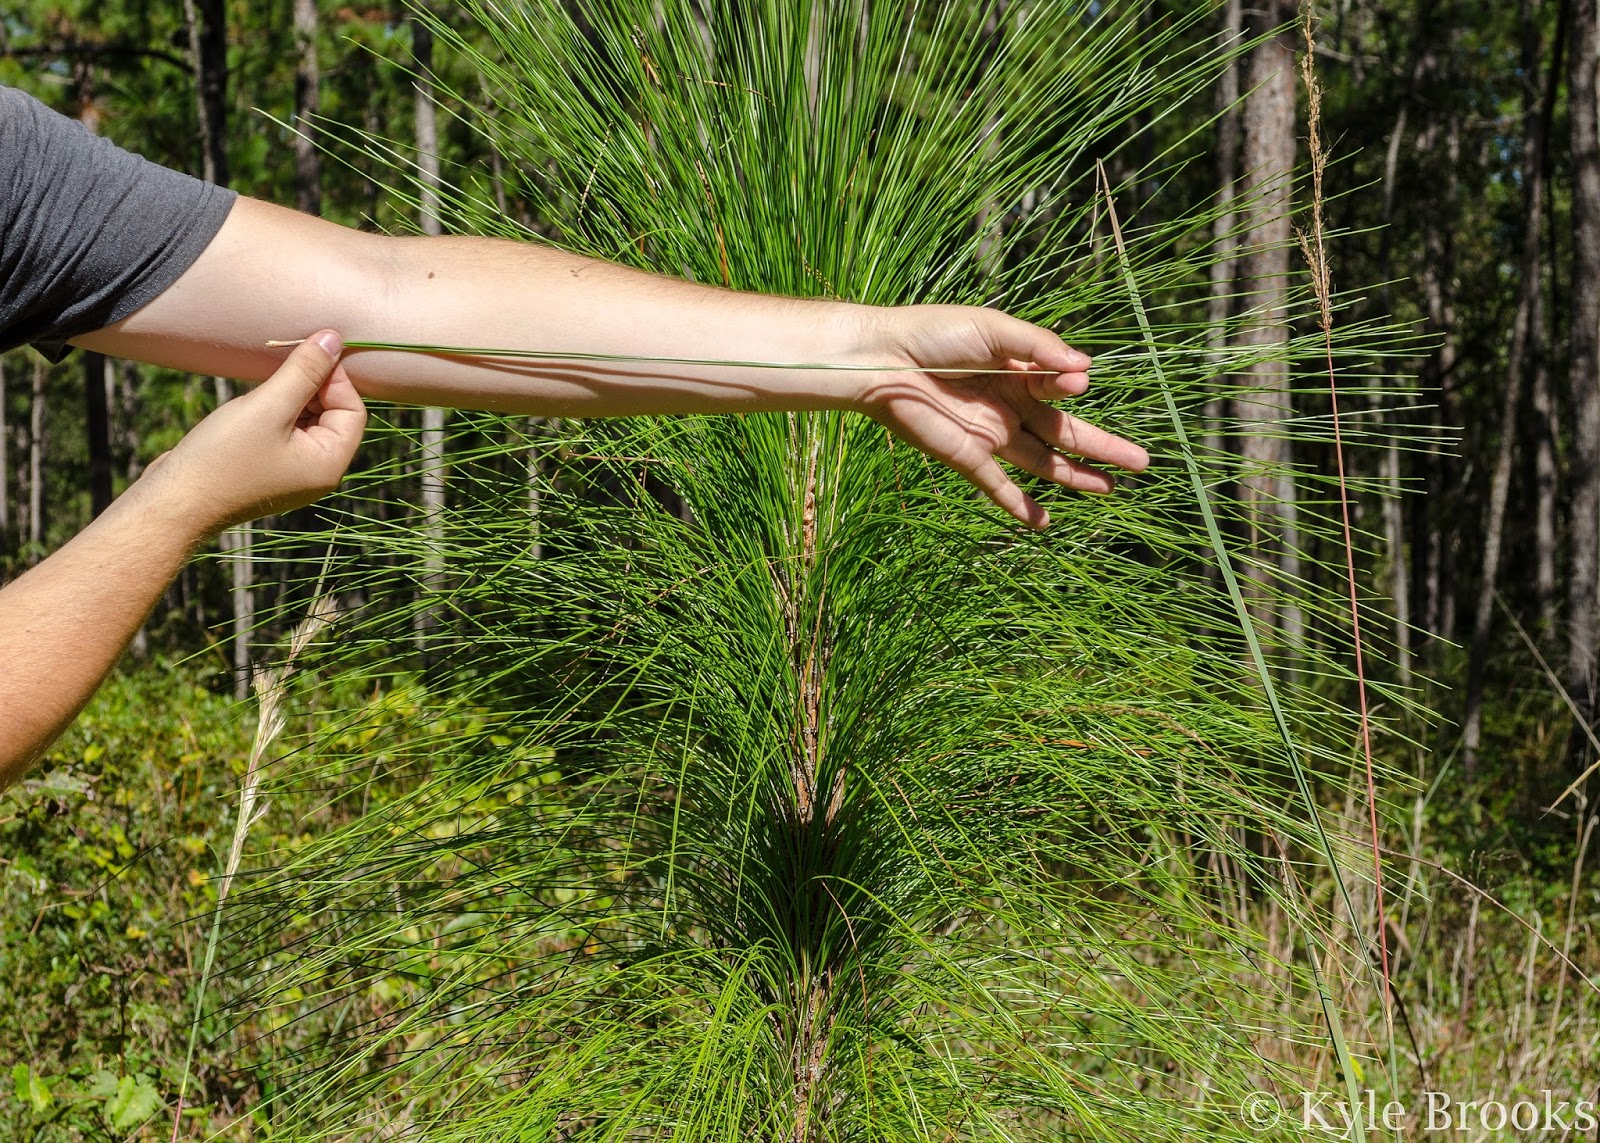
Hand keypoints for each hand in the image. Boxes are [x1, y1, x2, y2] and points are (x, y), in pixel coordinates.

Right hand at [139, 329, 366, 534]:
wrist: (172, 501)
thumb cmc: (222, 457)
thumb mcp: (268, 407)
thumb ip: (304, 372)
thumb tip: (334, 338)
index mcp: (328, 464)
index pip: (353, 411)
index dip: (336, 378)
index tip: (308, 352)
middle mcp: (317, 471)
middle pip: (333, 415)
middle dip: (314, 385)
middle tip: (284, 361)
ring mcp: (292, 472)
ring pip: (307, 420)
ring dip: (292, 395)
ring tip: (265, 382)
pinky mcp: (267, 468)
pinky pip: (285, 431)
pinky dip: (276, 410)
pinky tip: (253, 399)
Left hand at [846, 305, 1148, 528]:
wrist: (883, 359)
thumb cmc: (934, 333)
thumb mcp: (994, 329)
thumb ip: (1039, 348)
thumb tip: (1086, 370)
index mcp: (1017, 370)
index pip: (1059, 385)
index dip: (1071, 385)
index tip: (1077, 381)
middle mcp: (1008, 405)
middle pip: (1064, 432)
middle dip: (1102, 448)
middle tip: (1142, 463)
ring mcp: (990, 434)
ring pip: (1042, 462)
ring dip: (1075, 477)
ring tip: (1110, 490)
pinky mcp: (966, 456)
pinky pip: (998, 487)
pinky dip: (1020, 506)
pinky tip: (1043, 523)